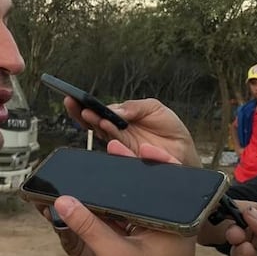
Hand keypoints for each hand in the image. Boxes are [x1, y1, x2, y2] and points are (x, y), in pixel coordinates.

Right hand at [43, 140, 181, 255]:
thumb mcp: (116, 255)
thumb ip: (89, 226)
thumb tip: (63, 201)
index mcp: (175, 224)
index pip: (170, 184)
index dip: (156, 163)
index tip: (140, 147)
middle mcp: (168, 228)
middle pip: (149, 193)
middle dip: (130, 175)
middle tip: (113, 153)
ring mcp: (154, 240)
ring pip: (134, 209)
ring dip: (116, 196)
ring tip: (98, 176)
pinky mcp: (140, 251)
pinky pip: (124, 225)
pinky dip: (109, 216)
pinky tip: (91, 206)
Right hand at [64, 97, 199, 166]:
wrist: (184, 151)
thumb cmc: (168, 129)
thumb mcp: (154, 108)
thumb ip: (135, 107)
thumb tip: (115, 109)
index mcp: (119, 119)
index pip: (96, 112)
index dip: (82, 106)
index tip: (72, 98)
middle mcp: (115, 133)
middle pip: (92, 124)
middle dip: (84, 115)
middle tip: (81, 107)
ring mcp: (121, 147)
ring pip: (103, 136)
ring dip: (98, 125)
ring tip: (95, 117)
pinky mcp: (130, 158)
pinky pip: (119, 150)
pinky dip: (113, 138)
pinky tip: (110, 126)